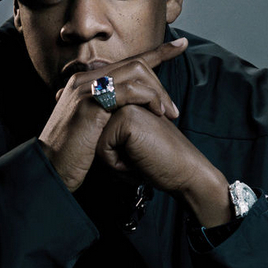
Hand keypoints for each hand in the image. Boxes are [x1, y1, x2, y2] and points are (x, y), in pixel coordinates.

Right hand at [38, 37, 187, 191]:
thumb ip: (108, 112)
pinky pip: (128, 90)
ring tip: (168, 114)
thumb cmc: (75, 154)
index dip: (157, 52)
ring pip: (135, 73)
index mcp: (86, 81)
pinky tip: (156, 113)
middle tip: (172, 110)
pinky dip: (148, 99)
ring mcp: (86, 88)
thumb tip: (131, 110)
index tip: (181, 46)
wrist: (52, 169)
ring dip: (158, 93)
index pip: (127, 61)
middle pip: (135, 64)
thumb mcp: (93, 127)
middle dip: (160, 84)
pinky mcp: (90, 102)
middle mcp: (85, 78)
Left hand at [96, 105, 231, 226]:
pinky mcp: (126, 118)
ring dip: (114, 159)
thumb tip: (82, 133)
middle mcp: (126, 96)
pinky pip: (102, 149)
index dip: (113, 151)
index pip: (97, 126)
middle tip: (141, 157)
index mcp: (127, 97)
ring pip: (95, 141)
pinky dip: (117, 164)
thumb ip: (108, 129)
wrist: (185, 172)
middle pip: (93, 133)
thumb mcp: (129, 141)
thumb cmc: (158, 161)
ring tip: (140, 158)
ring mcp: (126, 104)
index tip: (140, 154)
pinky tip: (139, 162)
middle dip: (112, 153)